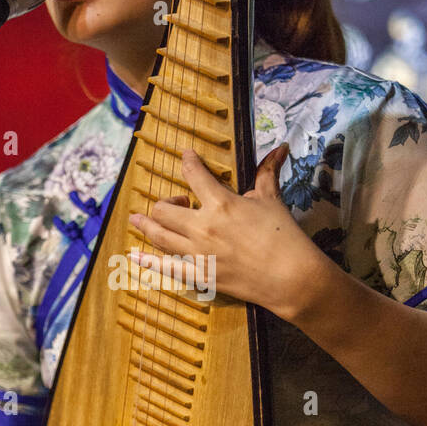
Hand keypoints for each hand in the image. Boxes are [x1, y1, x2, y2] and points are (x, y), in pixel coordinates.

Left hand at [127, 142, 323, 319]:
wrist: (291, 277)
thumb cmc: (284, 236)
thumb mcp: (272, 199)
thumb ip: (267, 172)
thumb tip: (279, 147)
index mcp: (221, 203)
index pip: (194, 174)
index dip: (188, 161)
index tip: (186, 156)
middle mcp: (203, 227)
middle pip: (165, 209)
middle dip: (166, 201)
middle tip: (176, 201)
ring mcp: (198, 253)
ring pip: (159, 236)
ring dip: (145, 225)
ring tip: (135, 219)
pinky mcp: (201, 276)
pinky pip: (166, 268)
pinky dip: (148, 261)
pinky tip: (135, 255)